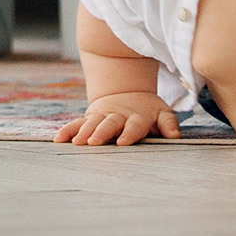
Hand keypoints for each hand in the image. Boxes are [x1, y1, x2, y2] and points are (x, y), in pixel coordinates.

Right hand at [56, 90, 181, 146]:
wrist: (127, 92)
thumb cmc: (147, 110)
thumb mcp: (161, 113)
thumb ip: (168, 124)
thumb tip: (175, 136)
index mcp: (136, 117)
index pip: (134, 126)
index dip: (129, 133)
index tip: (123, 142)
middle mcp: (117, 116)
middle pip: (109, 124)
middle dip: (101, 133)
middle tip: (93, 142)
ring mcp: (102, 116)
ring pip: (92, 123)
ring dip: (84, 132)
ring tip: (77, 143)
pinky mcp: (90, 117)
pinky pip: (77, 124)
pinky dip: (68, 130)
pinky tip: (59, 140)